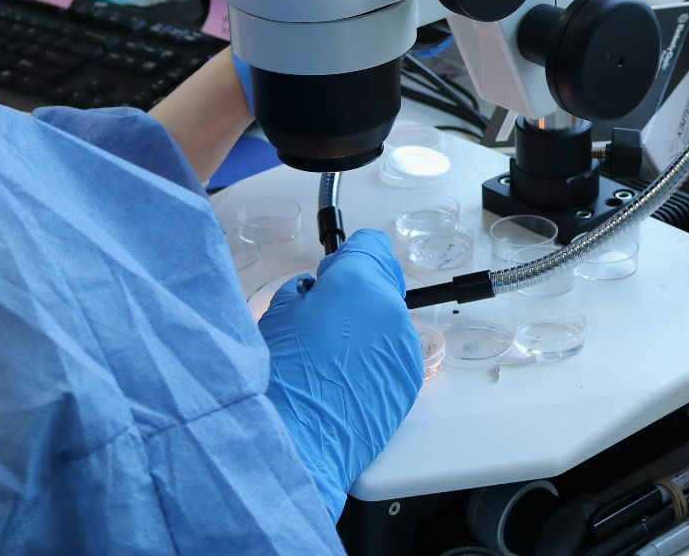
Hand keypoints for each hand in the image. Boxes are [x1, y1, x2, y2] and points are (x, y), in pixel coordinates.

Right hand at [259, 230, 422, 518]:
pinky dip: (375, 360)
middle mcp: (390, 309)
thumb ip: (306, 292)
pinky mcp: (410, 380)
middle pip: (381, 285)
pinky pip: (394, 355)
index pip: (371, 246)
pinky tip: (346, 381)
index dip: (348, 260)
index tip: (331, 278)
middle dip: (356, 297)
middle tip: (324, 324)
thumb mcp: (278, 315)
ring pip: (388, 322)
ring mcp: (405, 347)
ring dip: (366, 331)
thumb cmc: (280, 376)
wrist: (298, 442)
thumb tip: (317, 291)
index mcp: (357, 284)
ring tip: (333, 361)